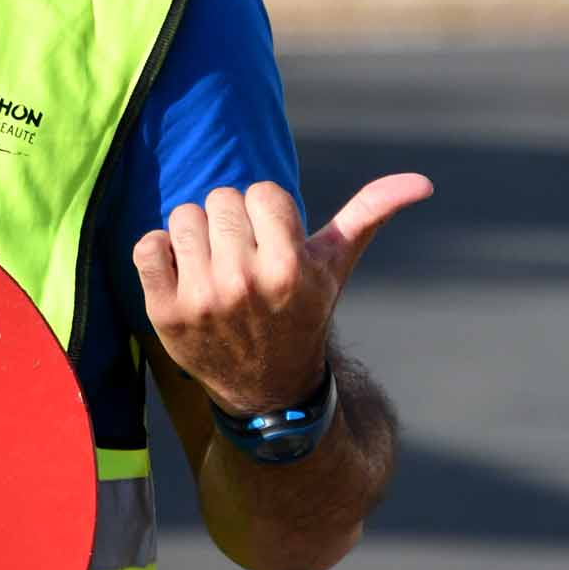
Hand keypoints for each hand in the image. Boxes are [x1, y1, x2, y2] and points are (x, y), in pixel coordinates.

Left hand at [133, 173, 432, 416]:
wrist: (267, 389)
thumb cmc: (302, 312)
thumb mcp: (336, 266)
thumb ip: (370, 214)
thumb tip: (422, 180)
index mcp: (290, 267)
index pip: (262, 192)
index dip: (267, 215)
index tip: (274, 247)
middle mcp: (245, 282)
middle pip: (221, 199)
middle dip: (232, 223)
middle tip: (244, 261)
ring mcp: (202, 299)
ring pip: (183, 216)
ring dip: (197, 237)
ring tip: (216, 270)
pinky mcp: (164, 312)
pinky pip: (147, 245)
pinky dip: (159, 253)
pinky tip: (183, 277)